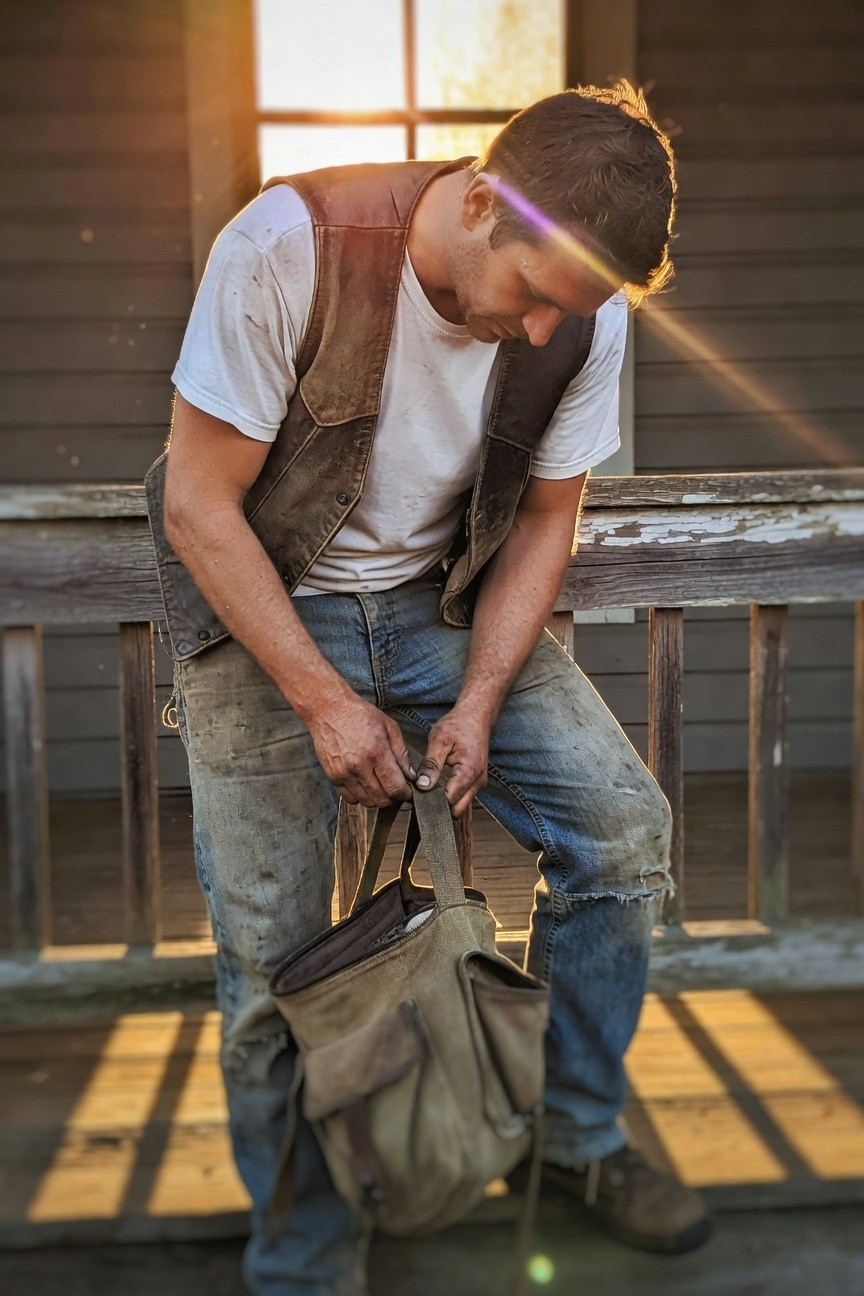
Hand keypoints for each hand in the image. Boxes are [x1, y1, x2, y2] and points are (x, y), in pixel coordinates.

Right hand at [305, 693, 414, 807]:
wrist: (329, 710)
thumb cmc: (360, 715)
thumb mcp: (389, 727)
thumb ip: (402, 753)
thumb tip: (410, 775)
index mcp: (376, 752)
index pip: (395, 787)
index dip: (404, 793)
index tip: (407, 791)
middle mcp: (359, 766)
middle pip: (380, 799)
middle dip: (392, 798)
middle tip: (395, 790)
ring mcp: (343, 773)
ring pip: (365, 801)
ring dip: (376, 799)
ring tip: (380, 787)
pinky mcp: (332, 776)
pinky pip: (349, 798)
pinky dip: (359, 796)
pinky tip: (364, 785)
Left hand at [416, 704, 490, 816]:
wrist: (475, 716)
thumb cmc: (458, 725)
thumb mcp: (439, 740)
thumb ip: (431, 765)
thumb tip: (423, 786)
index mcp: (469, 771)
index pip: (449, 800)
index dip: (432, 800)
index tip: (417, 795)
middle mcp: (478, 781)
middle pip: (457, 809)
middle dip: (438, 807)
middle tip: (420, 796)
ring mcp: (479, 783)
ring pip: (460, 806)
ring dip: (445, 803)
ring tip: (428, 791)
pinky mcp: (476, 782)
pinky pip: (463, 798)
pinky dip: (450, 797)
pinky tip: (437, 788)